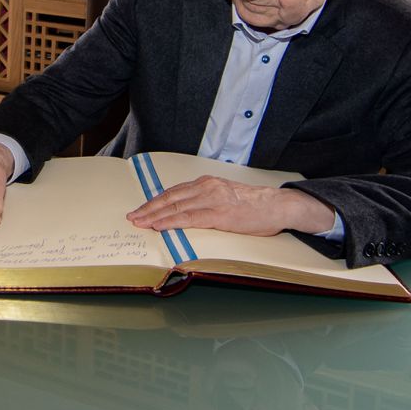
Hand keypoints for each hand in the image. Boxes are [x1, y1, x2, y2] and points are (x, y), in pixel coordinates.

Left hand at [125, 176, 334, 235]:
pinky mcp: (220, 214)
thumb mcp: (225, 197)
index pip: (174, 192)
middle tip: (132, 217)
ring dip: (155, 216)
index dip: (155, 201)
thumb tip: (187, 213)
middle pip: (170, 198)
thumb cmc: (254, 206)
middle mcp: (206, 187)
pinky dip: (172, 222)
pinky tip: (160, 226)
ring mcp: (212, 200)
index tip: (141, 210)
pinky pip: (190, 218)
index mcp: (207, 183)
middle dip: (149, 209)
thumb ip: (206, 201)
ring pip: (176, 207)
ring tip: (140, 223)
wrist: (278, 206)